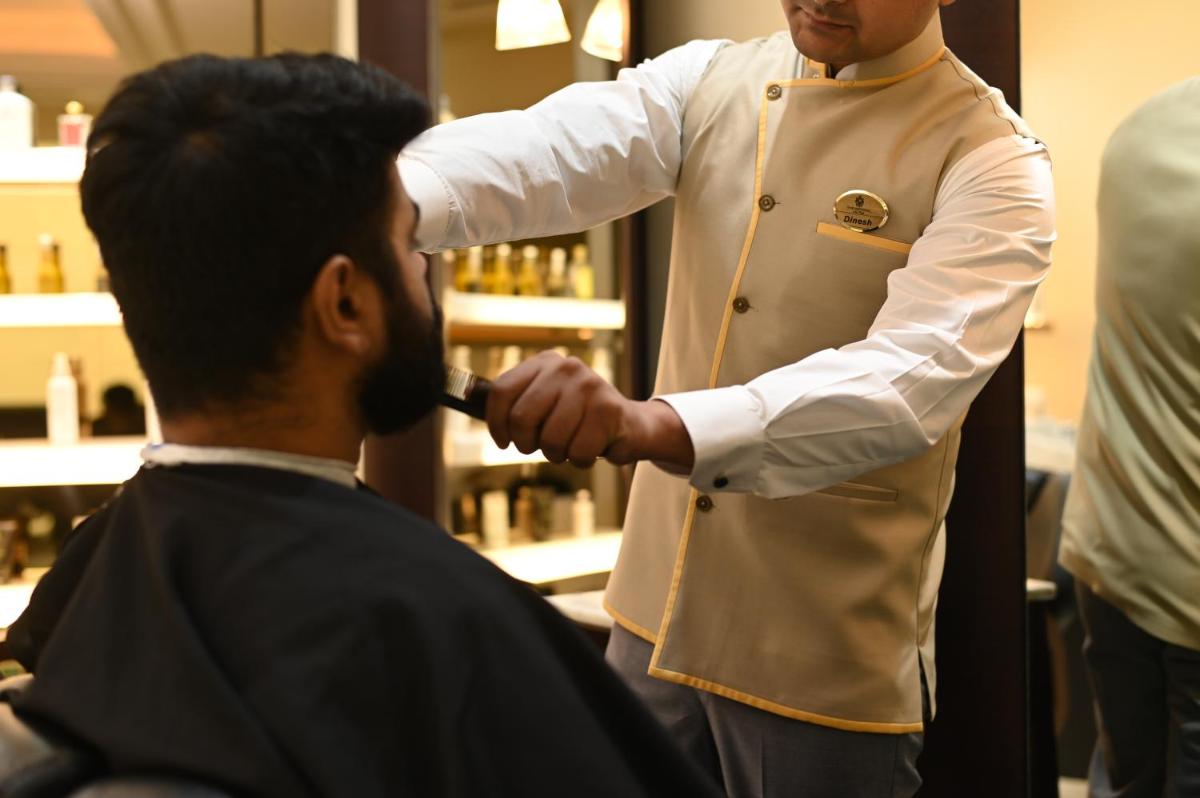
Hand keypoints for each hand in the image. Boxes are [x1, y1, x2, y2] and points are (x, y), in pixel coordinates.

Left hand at [486, 351, 694, 469]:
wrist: (632, 426)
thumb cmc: (579, 420)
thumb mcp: (546, 404)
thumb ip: (515, 403)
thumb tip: (467, 398)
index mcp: (545, 363)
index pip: (502, 391)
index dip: (496, 424)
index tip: (503, 442)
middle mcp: (565, 367)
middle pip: (521, 418)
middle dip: (529, 444)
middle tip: (545, 447)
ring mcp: (589, 385)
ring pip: (550, 440)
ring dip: (559, 455)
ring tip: (574, 444)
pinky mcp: (608, 409)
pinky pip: (577, 452)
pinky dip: (582, 460)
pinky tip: (595, 447)